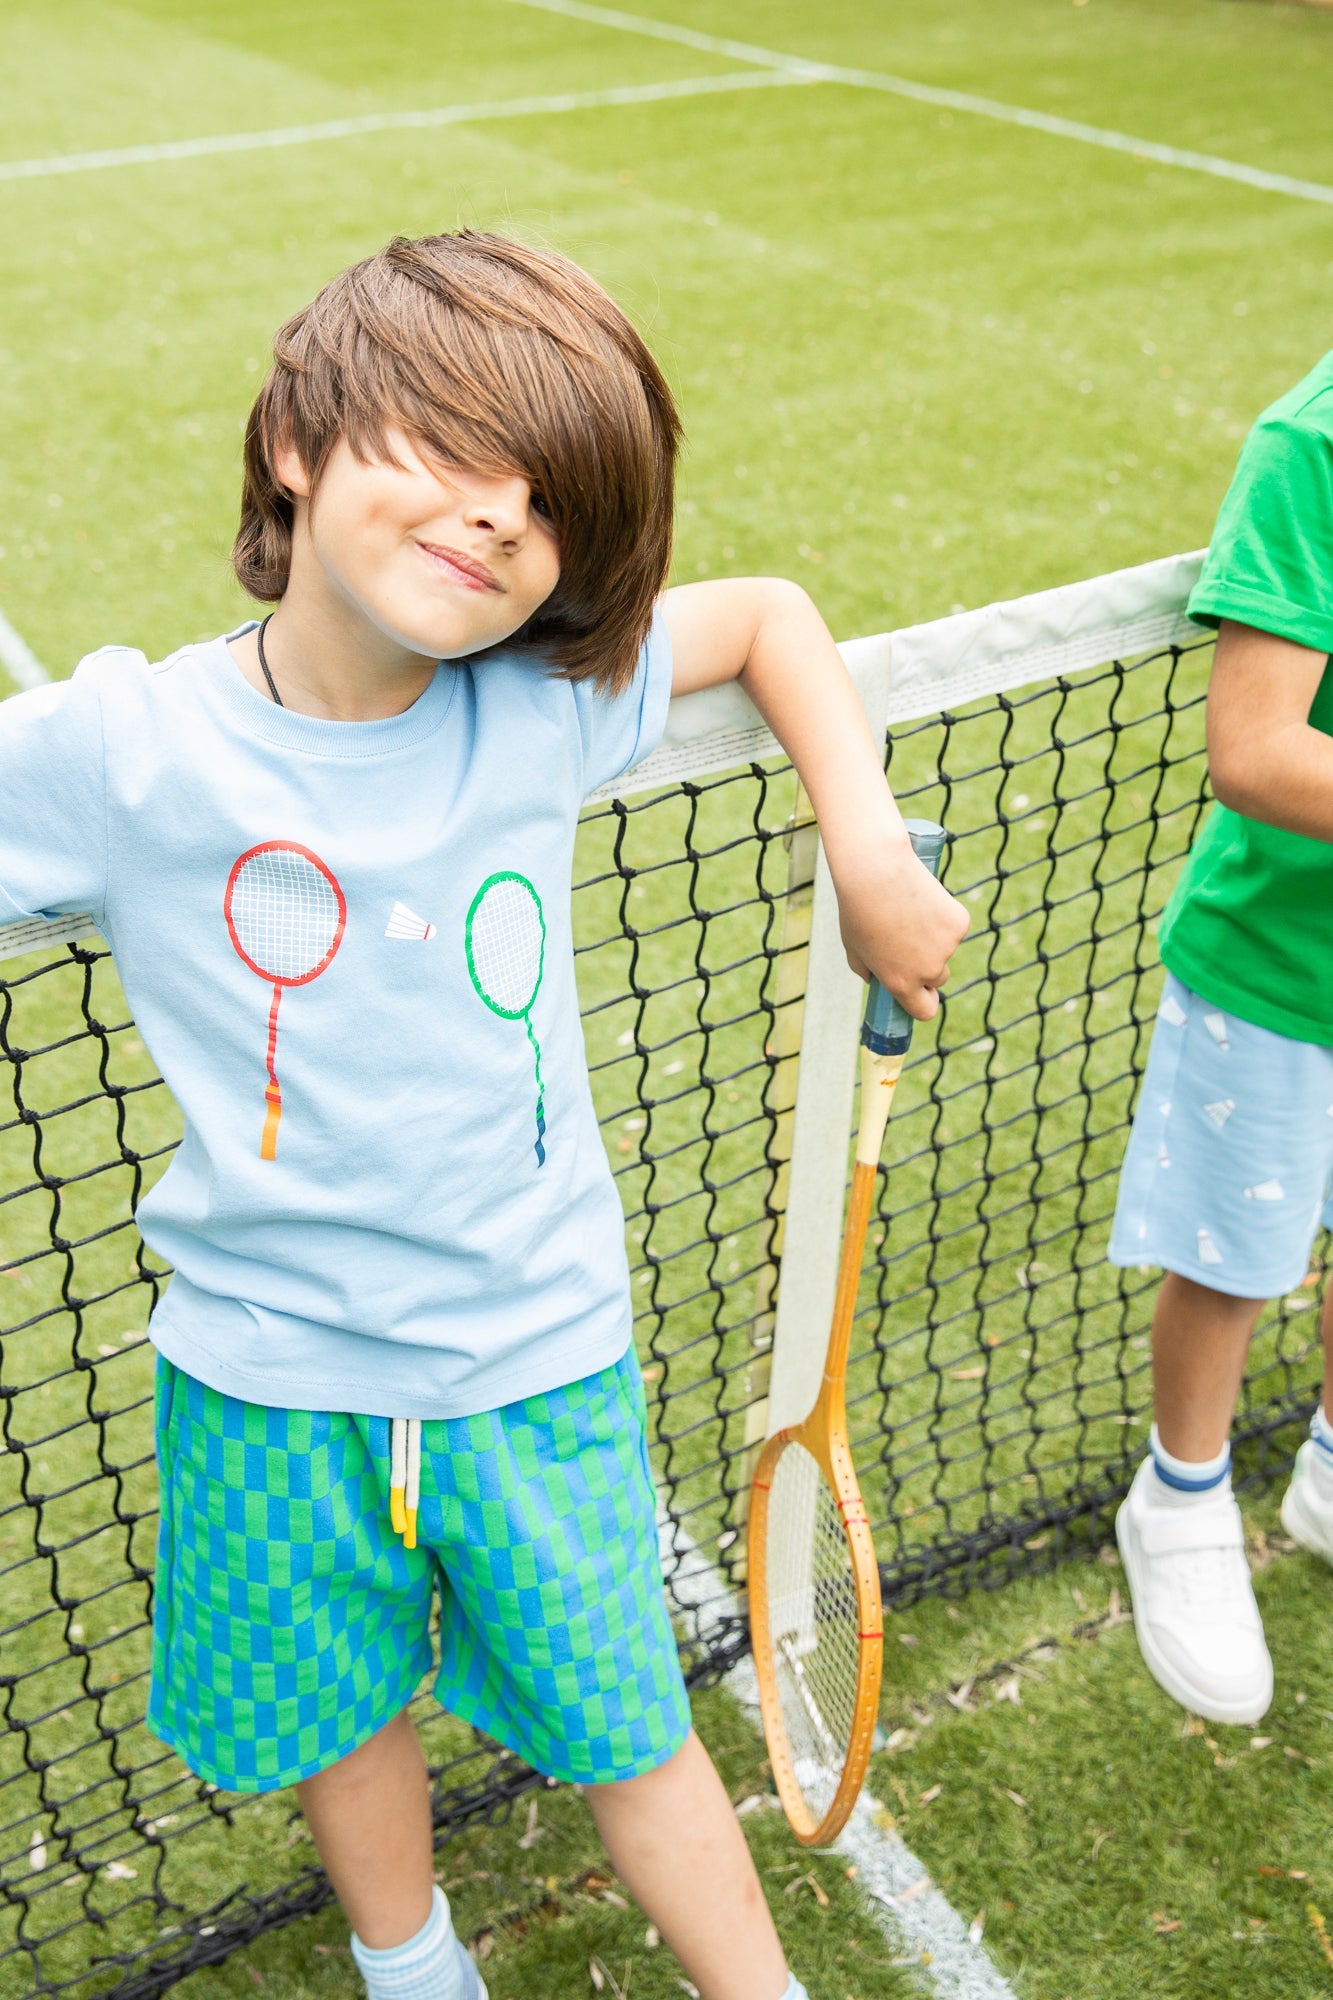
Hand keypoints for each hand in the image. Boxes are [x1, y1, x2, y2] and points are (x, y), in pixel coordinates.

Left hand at [832, 834, 969, 1020]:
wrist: (877, 873)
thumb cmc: (858, 909)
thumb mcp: (853, 946)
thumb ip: (865, 969)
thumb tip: (873, 978)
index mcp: (900, 982)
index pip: (924, 1011)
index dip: (924, 1002)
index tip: (922, 993)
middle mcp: (927, 971)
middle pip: (938, 978)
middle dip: (929, 964)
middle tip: (910, 938)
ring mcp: (947, 948)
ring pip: (947, 948)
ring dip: (935, 936)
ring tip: (910, 910)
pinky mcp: (959, 924)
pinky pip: (954, 925)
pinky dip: (944, 915)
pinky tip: (924, 898)